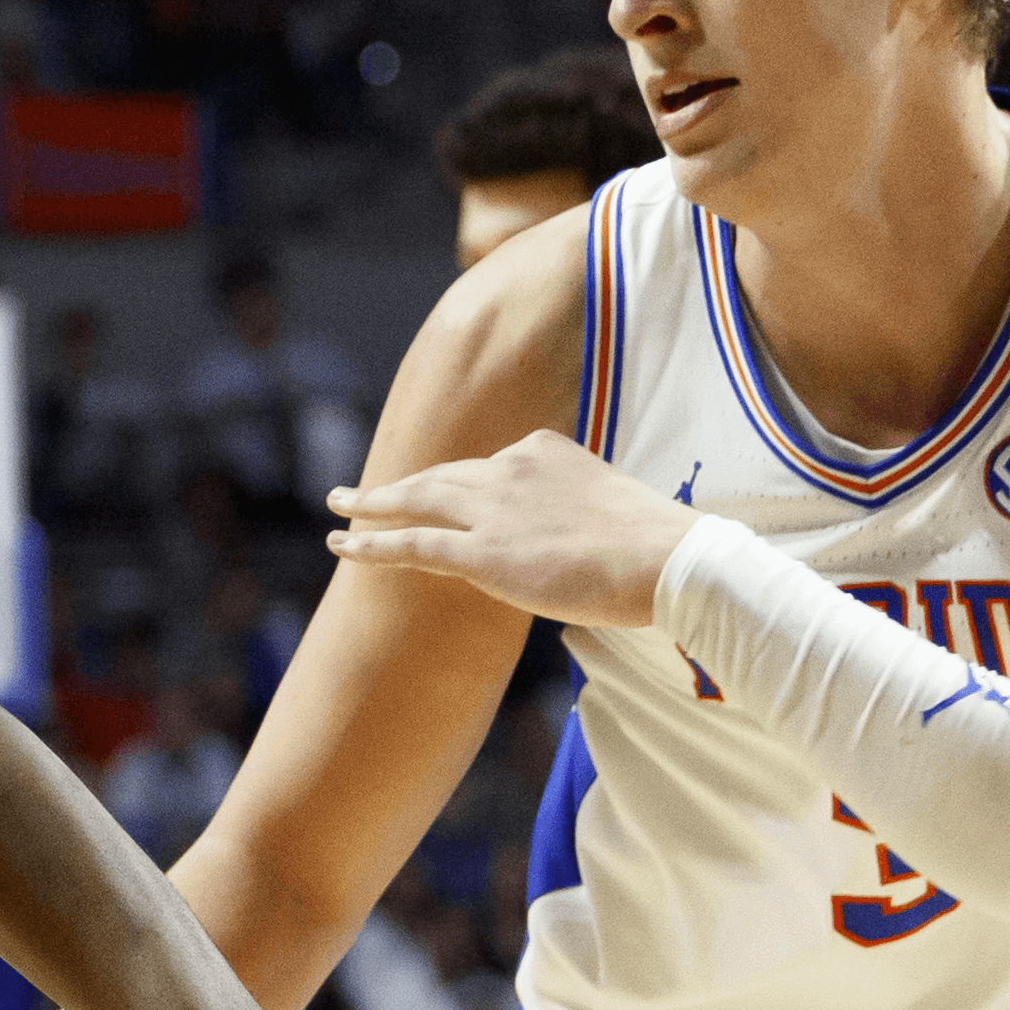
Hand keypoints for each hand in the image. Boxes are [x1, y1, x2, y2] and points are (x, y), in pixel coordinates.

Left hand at [326, 431, 698, 629]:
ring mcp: (495, 510)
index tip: (442, 499)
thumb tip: (561, 541)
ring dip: (372, 505)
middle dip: (399, 485)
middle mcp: (512, 469)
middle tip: (357, 491)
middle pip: (442, 477)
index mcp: (546, 451)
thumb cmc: (654, 546)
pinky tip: (343, 546)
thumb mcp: (608, 509)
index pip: (489, 470)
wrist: (668, 559)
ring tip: (340, 508)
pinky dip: (373, 544)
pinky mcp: (485, 552)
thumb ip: (572, 513)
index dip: (460, 489)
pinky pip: (414, 544)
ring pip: (418, 502)